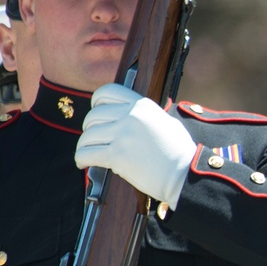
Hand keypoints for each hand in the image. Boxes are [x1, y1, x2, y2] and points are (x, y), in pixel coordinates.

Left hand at [74, 84, 196, 208]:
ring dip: (85, 146)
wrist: (185, 173)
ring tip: (88, 154)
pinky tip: (83, 163)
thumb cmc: (180, 152)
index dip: (96, 103)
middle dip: (90, 129)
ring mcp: (123, 134)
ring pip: (87, 136)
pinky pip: (86, 153)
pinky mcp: (117, 155)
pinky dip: (80, 159)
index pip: (107, 92)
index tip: (97, 115)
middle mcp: (131, 115)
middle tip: (95, 140)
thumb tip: (127, 118)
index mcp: (142, 105)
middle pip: (93, 116)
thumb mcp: (166, 122)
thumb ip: (144, 117)